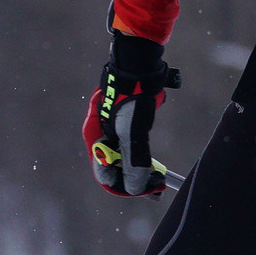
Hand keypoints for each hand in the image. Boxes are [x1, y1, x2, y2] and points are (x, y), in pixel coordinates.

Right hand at [83, 30, 181, 195]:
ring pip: (127, 159)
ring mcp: (113, 130)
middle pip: (116, 169)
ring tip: (160, 179)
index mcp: (95, 139)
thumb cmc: (132, 96)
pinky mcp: (127, 123)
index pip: (106, 176)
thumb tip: (135, 188)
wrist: (140, 64)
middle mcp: (101, 137)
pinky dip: (144, 157)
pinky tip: (157, 163)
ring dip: (142, 171)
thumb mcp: (132, 131)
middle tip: (158, 187)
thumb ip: (133, 161)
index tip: (148, 190)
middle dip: (136, 181)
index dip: (126, 187)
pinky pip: (133, 147)